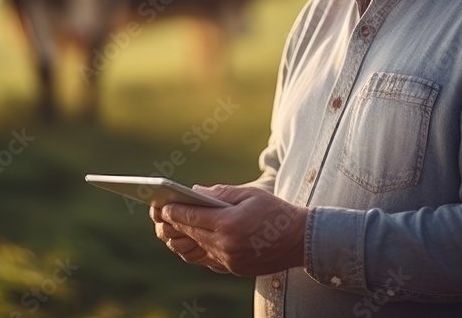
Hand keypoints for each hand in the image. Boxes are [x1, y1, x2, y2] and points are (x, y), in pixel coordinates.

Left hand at [155, 184, 307, 275]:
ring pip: (193, 250)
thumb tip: (193, 192)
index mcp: (229, 224)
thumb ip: (219, 193)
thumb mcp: (249, 194)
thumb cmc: (275, 211)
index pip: (190, 217)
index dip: (172, 210)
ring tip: (173, 227)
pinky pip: (206, 260)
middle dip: (172, 223)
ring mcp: (228, 260)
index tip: (161, 205)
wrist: (300, 240)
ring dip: (181, 238)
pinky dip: (196, 249)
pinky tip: (192, 238)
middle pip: (188, 234)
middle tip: (162, 213)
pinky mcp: (233, 269)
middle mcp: (226, 246)